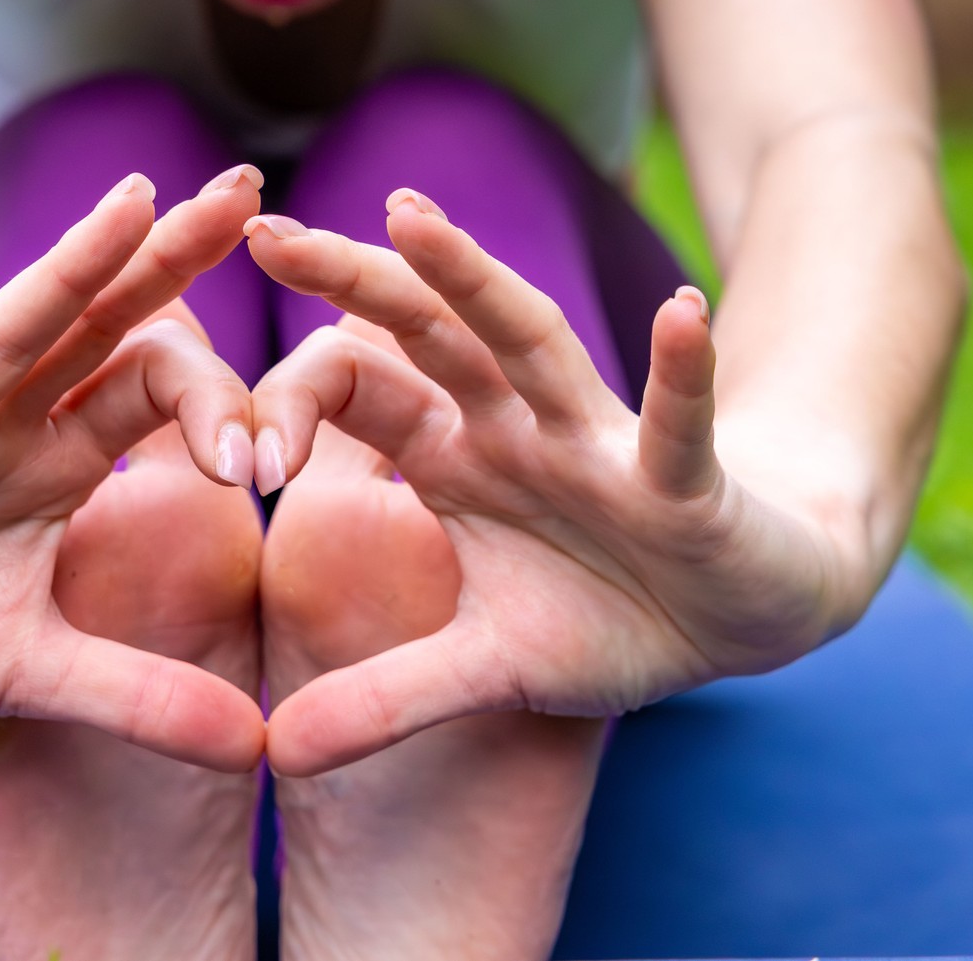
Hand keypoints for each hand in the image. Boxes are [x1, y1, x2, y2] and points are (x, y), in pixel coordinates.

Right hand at [0, 168, 267, 772]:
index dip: (217, 405)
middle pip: (94, 331)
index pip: (151, 391)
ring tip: (129, 197)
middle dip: (167, 263)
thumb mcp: (33, 671)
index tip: (272, 455)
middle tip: (248, 188)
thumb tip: (256, 748)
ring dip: (62, 273)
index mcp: (49, 459)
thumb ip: (139, 696)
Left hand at [244, 191, 866, 775]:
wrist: (741, 616)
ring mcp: (601, 444)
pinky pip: (679, 425)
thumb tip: (275, 754)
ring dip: (475, 283)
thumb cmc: (610, 618)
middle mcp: (518, 425)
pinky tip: (682, 313)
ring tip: (412, 219)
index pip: (356, 390)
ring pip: (531, 345)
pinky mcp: (684, 483)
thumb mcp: (485, 668)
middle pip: (424, 333)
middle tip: (262, 229)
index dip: (288, 408)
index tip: (230, 458)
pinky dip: (681, 374)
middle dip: (350, 281)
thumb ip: (386, 699)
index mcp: (457, 453)